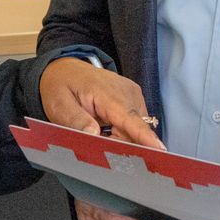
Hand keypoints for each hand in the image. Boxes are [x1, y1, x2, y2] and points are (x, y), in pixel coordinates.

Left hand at [37, 57, 163, 147]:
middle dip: (120, 144)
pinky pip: (135, 124)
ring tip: (98, 130)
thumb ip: (75, 121)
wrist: (66, 69)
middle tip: (95, 141)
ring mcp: (132, 95)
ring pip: (136, 129)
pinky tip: (107, 128)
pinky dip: (123, 132)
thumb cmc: (61, 86)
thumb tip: (93, 135)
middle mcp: (126, 93)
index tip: (160, 151)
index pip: (130, 119)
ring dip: (121, 139)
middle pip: (135, 130)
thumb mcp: (59, 104)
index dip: (145, 137)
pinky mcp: (134, 99)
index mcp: (107, 93)